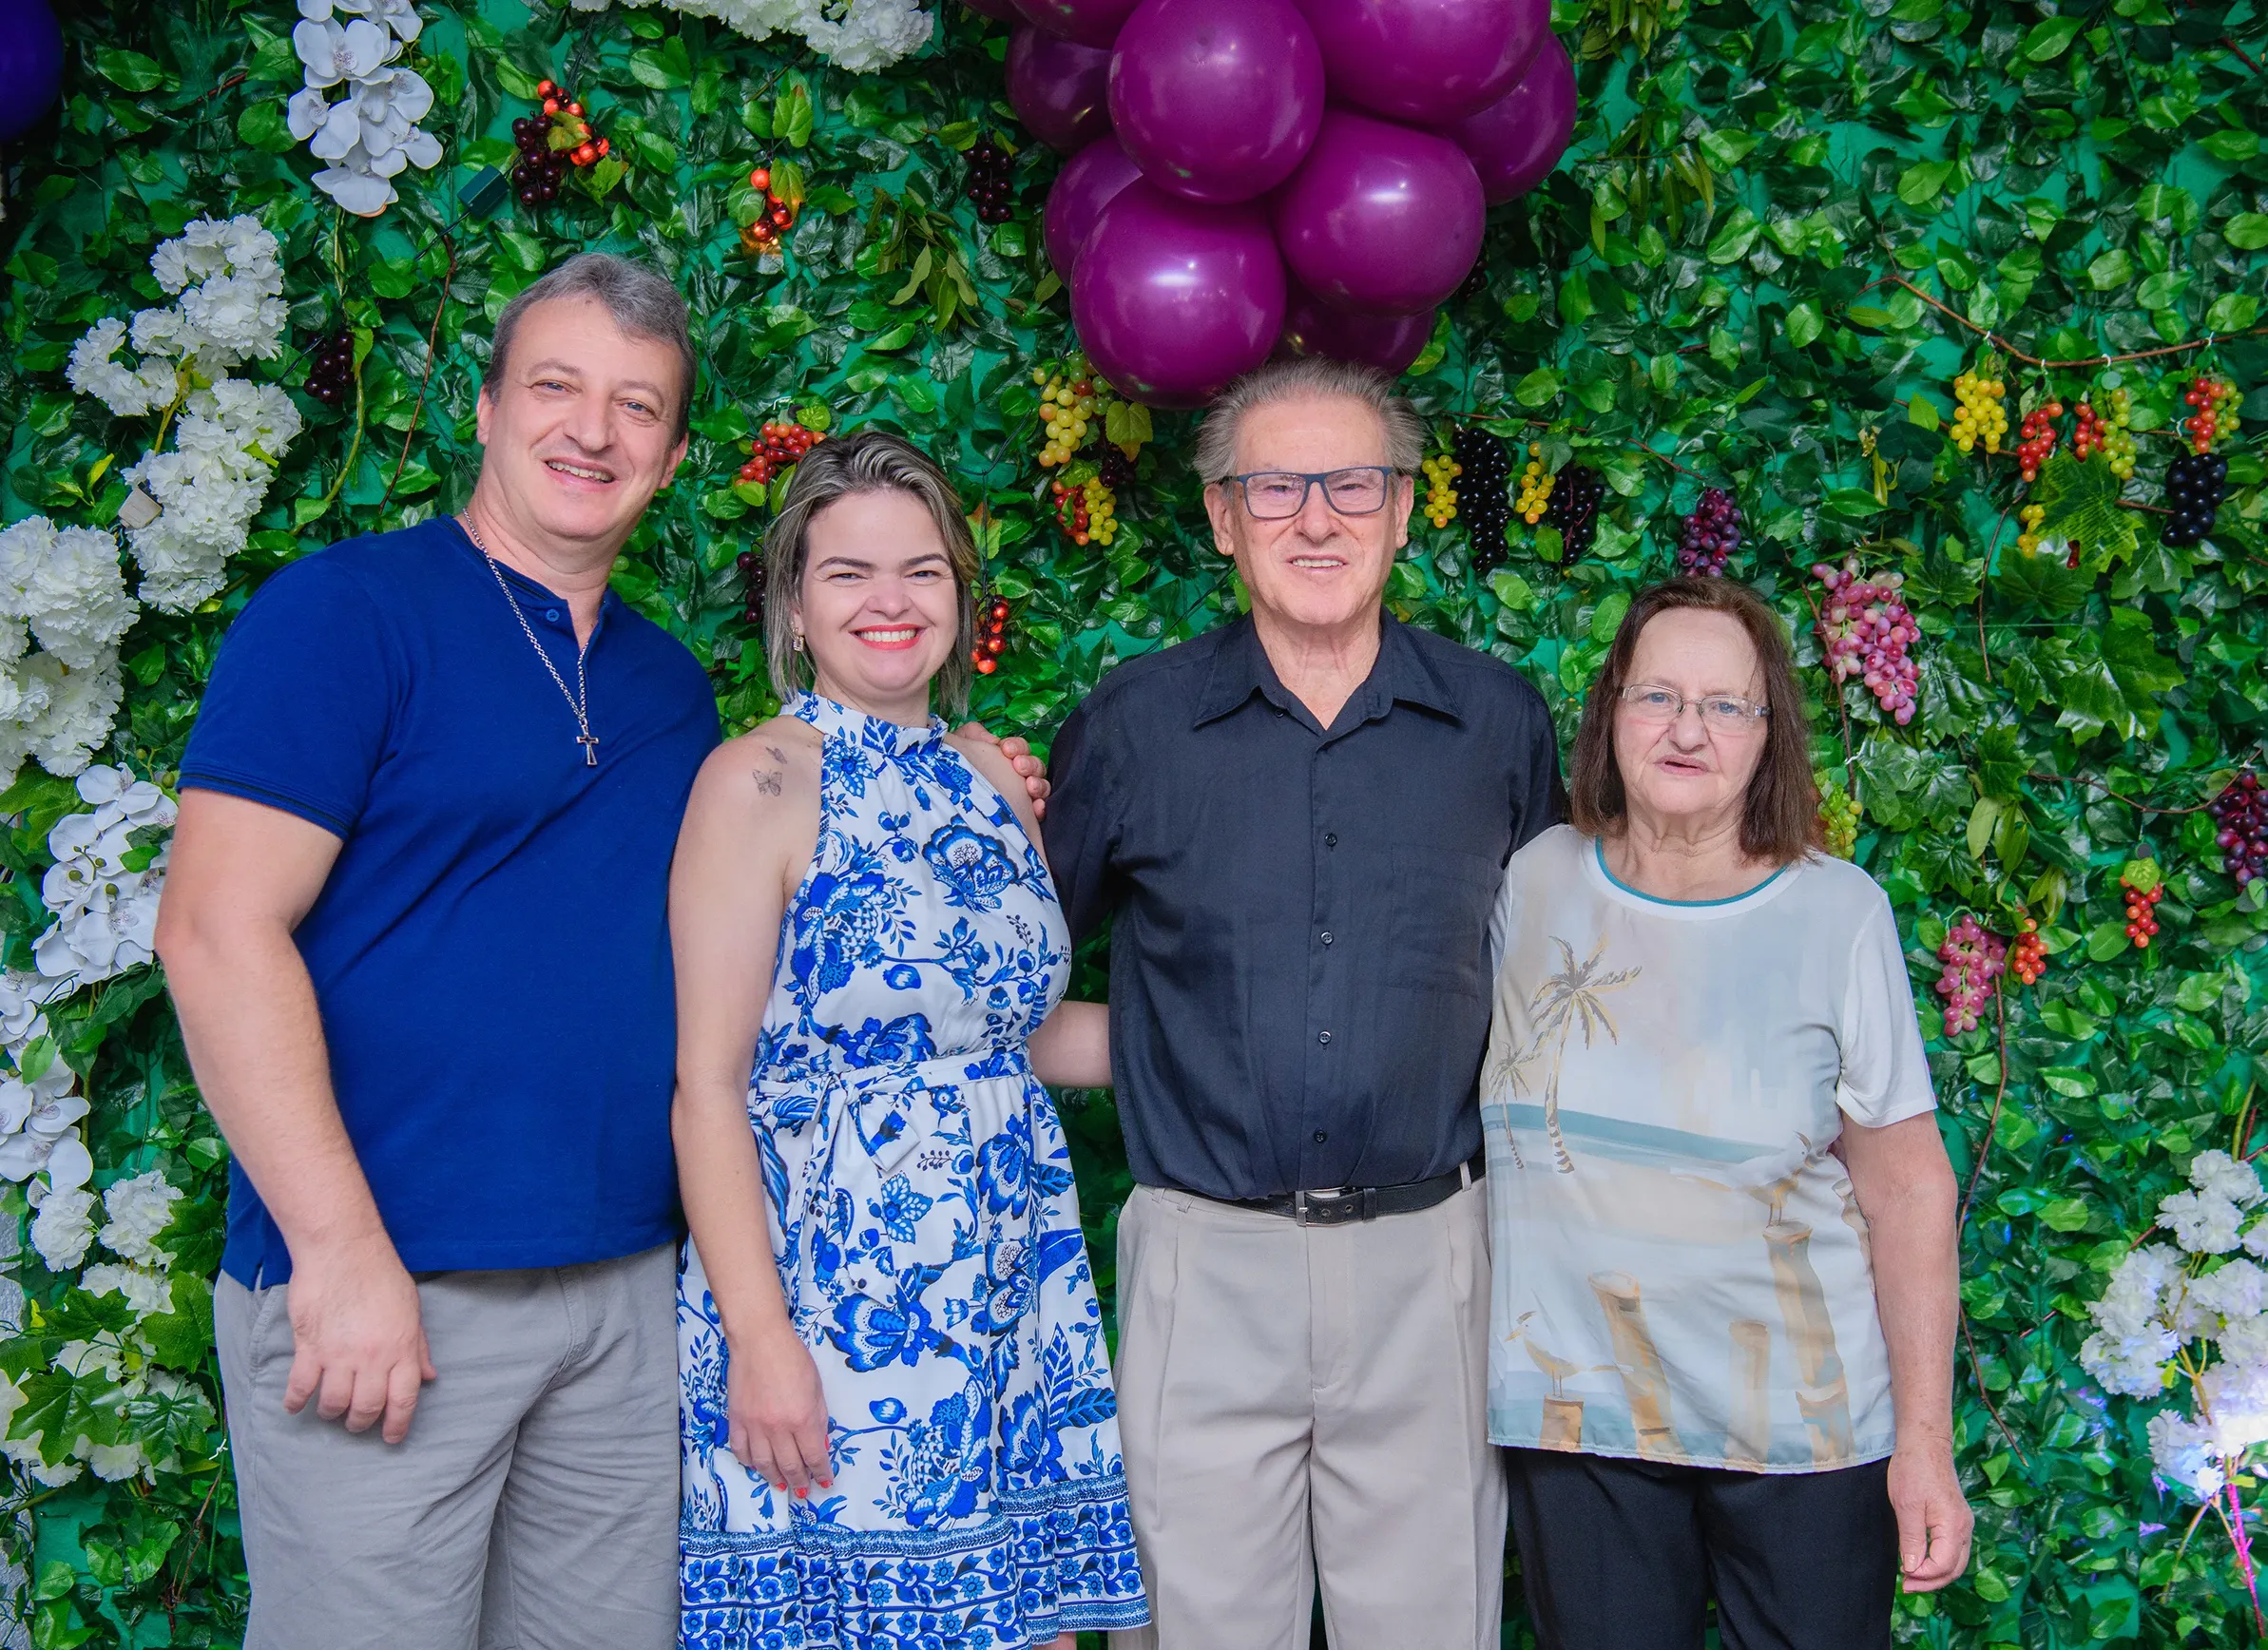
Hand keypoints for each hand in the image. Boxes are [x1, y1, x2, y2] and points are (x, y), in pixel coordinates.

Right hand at [281, 1235, 435, 1444]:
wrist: (343, 1250)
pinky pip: (300, 1386)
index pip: (404, 1399)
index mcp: (402, 1348)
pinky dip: (295, 1401)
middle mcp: (373, 1357)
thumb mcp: (411, 1310)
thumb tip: (427, 1377)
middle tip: (356, 1423)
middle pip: (367, 1408)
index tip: (391, 1438)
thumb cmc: (381, 1275)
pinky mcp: (310, 1347)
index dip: (397, 1425)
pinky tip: (295, 1405)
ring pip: (334, 1403)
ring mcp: (340, 1354)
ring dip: (331, 1413)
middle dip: (361, 1422)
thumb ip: (418, 1347)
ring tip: (331, 1411)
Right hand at [727, 1325, 832, 1497]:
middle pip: (789, 1465)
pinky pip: (741, 1451)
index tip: (825, 1481)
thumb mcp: (816, 1388)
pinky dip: (749, 1463)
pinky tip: (757, 1466)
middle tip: (804, 1489)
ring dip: (774, 1478)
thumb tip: (820, 1445)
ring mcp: (754, 1426)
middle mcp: (777, 1428)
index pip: (815, 1456)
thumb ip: (819, 1419)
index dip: (821, 1473)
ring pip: (763, 1464)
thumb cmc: (793, 1358)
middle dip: (800, 1481)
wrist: (759, 1340)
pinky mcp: (736, 1420)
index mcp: (802, 1419)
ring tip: (782, 1484)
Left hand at [959, 723, 1051, 819]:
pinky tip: (1037, 807)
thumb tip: (993, 740)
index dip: (1017, 747)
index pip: (1020, 749)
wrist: (946, 807)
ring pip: (1042, 786)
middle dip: (1029, 764)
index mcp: (1005, 760)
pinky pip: (1040, 810)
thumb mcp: (959, 749)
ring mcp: (1023, 797)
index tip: (1006, 749)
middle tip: (1018, 766)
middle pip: (1035, 766)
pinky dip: (1041, 807)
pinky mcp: (1025, 817)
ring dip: (1038, 784)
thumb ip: (973, 735)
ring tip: (1030, 786)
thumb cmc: (956, 773)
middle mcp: (1017, 777)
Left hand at [1887, 1435, 1971, 1591]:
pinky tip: (1923, 1561)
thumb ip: (1912, 1540)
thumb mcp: (1906, 1506)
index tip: (1903, 1577)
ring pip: (1956, 1561)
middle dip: (1931, 1582)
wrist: (1925, 1444)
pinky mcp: (1957, 1519)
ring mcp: (1963, 1524)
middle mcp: (1965, 1528)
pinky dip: (1940, 1561)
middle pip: (1954, 1569)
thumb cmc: (1914, 1470)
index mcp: (1954, 1526)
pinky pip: (1954, 1549)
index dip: (1923, 1577)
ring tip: (1913, 1578)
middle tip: (1906, 1586)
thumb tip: (1912, 1569)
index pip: (1943, 1565)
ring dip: (1936, 1574)